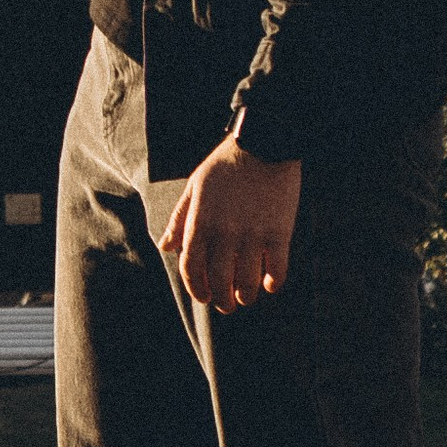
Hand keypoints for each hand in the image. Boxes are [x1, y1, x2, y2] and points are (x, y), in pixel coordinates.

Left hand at [158, 136, 301, 312]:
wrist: (265, 142)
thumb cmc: (226, 165)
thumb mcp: (195, 187)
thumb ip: (180, 219)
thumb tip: (166, 246)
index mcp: (201, 222)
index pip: (191, 268)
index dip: (196, 288)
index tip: (205, 296)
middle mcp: (225, 233)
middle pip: (220, 282)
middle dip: (222, 300)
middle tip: (227, 304)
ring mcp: (253, 235)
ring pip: (247, 283)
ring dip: (246, 296)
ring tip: (246, 297)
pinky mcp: (279, 232)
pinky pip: (277, 270)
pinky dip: (273, 283)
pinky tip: (270, 284)